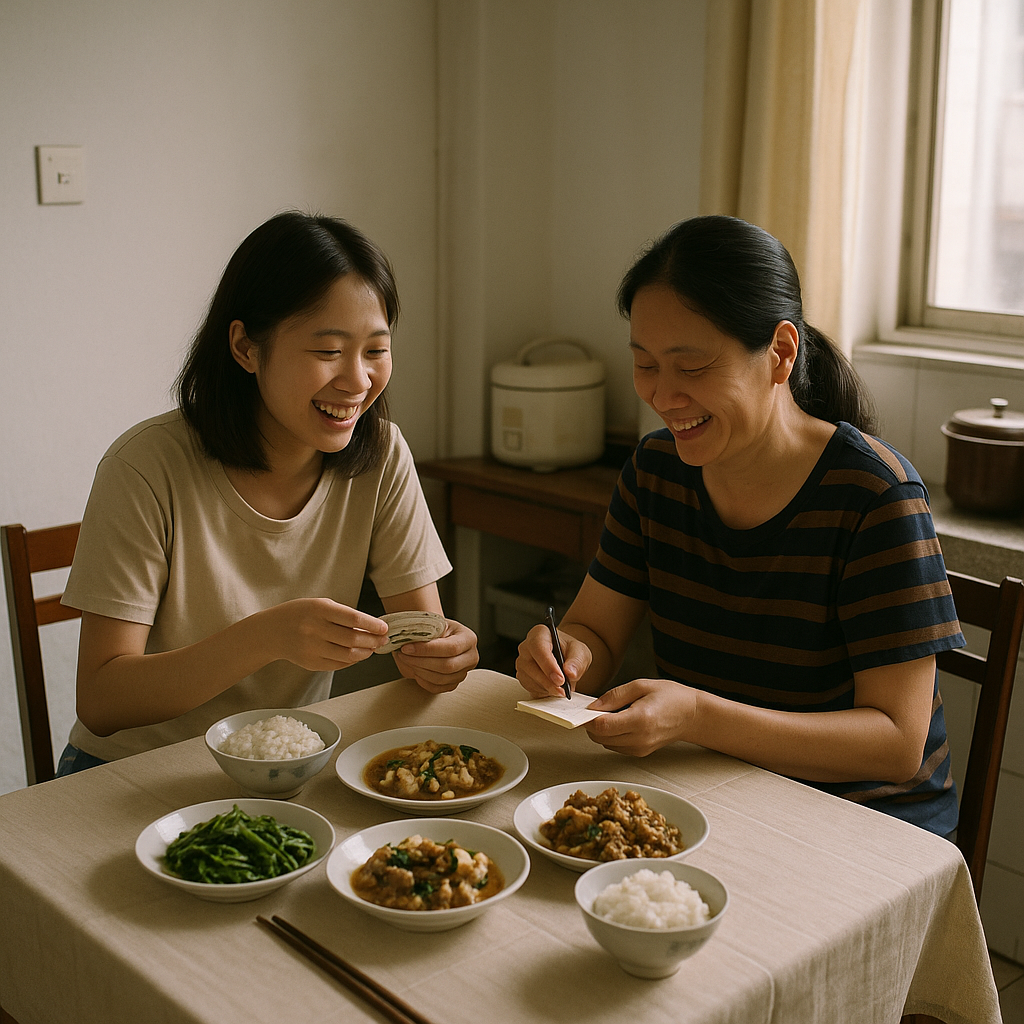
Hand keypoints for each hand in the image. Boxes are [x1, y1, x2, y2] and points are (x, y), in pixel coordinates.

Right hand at [261, 598, 388, 671]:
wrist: (271, 631)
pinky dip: (352, 661)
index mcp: (319, 610)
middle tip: (383, 640)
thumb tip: (371, 627)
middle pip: (353, 639)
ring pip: (348, 655)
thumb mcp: (320, 605)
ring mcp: (312, 648)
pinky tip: (357, 655)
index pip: (354, 619)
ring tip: (372, 648)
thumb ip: (343, 615)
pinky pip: (338, 665)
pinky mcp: (311, 663)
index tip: (384, 628)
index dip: (373, 625)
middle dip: (373, 641)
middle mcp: (315, 629)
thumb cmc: (300, 614)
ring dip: (366, 653)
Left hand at [391, 618, 478, 692]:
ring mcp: (464, 673)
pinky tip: (414, 669)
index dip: (427, 650)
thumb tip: (403, 639)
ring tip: (406, 660)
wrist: (439, 639)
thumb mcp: (433, 624)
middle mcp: (471, 657)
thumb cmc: (435, 630)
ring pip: (440, 678)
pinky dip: (422, 680)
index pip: (451, 648)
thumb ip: (422, 630)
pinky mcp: (454, 684)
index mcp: (469, 638)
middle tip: (402, 654)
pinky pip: (436, 688)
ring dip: (419, 670)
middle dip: (420, 661)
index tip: (406, 647)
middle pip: (447, 666)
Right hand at [515, 623, 591, 697]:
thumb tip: (570, 672)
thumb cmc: (569, 651)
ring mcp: (522, 663)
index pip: (538, 648)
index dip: (548, 665)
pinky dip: (543, 692)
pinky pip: (530, 688)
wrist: (565, 658)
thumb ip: (577, 661)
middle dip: (548, 681)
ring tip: (562, 689)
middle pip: (531, 666)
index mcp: (539, 634)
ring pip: (529, 679)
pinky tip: (554, 688)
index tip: (560, 679)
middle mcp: (526, 647)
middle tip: (563, 690)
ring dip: (547, 688)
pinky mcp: (522, 677)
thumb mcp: (580, 652)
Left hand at [584, 678, 697, 755]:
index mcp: (640, 719)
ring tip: (613, 714)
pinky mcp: (640, 753)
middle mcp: (639, 738)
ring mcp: (640, 748)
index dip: (589, 718)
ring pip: (605, 743)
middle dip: (593, 724)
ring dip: (602, 730)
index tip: (586, 708)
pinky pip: (616, 746)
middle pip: (600, 737)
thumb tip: (593, 707)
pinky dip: (612, 735)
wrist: (692, 715)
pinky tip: (620, 722)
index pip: (602, 726)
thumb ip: (614, 696)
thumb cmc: (670, 696)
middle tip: (597, 709)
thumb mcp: (641, 685)